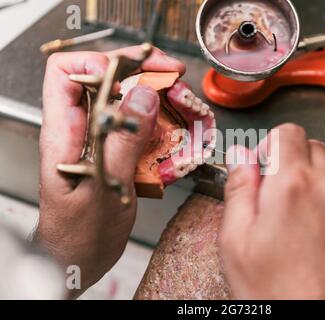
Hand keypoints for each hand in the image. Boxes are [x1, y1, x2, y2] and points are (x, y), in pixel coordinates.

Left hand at [34, 46, 184, 296]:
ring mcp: (98, 141)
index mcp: (63, 134)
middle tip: (171, 77)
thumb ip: (122, 142)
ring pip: (125, 103)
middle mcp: (79, 131)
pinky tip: (174, 136)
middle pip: (104, 80)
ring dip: (156, 101)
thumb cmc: (78, 235)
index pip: (67, 72)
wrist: (77, 260)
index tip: (137, 71)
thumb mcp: (103, 189)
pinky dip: (159, 127)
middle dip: (140, 73)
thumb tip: (143, 98)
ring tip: (180, 106)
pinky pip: (137, 128)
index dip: (101, 62)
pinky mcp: (114, 153)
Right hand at [221, 123, 324, 299]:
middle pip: (314, 148)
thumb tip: (240, 157)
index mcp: (292, 185)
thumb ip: (238, 189)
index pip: (287, 133)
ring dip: (320, 186)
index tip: (267, 168)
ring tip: (306, 226)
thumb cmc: (278, 294)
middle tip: (282, 200)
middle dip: (295, 165)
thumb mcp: (236, 242)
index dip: (271, 147)